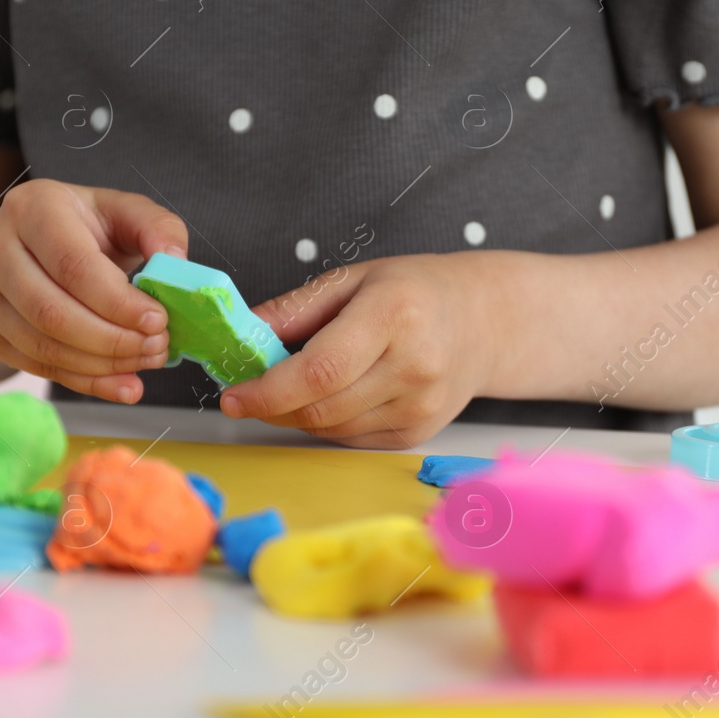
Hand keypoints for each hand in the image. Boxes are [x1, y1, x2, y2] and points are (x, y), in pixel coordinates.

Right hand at [0, 180, 185, 401]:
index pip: (72, 265)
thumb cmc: (89, 226)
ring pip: (41, 345)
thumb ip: (160, 228)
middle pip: (51, 312)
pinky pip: (35, 366)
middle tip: (156, 347)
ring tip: (144, 363)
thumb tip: (174, 263)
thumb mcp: (128, 212)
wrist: (37, 241)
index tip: (157, 321)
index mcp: (33, 207)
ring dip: (101, 365)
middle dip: (112, 340)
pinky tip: (122, 383)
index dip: (117, 302)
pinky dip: (85, 381)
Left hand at [221, 254, 503, 447]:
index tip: (234, 395)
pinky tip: (334, 395)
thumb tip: (241, 336)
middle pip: (322, 408)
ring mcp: (421, 407)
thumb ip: (294, 309)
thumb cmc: (414, 291)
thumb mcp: (353, 279)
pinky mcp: (418, 433)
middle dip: (273, 406)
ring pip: (331, 430)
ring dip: (297, 415)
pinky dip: (327, 423)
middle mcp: (414, 366)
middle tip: (250, 392)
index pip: (321, 370)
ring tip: (294, 385)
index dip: (269, 390)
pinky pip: (351, 438)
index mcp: (395, 315)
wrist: (484, 321)